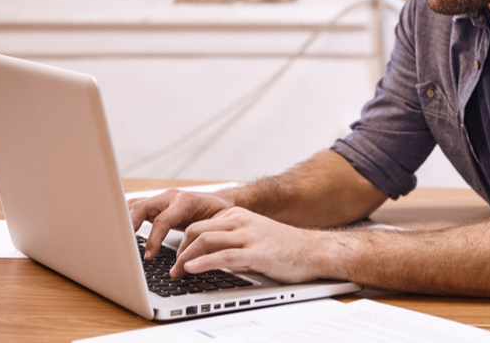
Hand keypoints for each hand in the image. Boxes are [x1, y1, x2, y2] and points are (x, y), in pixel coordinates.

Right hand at [128, 189, 232, 260]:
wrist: (223, 202)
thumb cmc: (221, 214)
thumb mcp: (216, 226)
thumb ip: (201, 239)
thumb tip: (187, 260)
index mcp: (185, 201)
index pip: (162, 220)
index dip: (153, 240)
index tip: (148, 257)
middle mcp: (171, 196)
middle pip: (141, 207)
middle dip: (130, 226)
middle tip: (124, 247)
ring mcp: (162, 199)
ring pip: (135, 205)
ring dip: (125, 221)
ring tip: (119, 241)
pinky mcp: (157, 204)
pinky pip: (136, 208)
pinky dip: (127, 219)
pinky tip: (122, 233)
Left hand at [170, 206, 335, 282]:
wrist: (315, 250)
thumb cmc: (287, 247)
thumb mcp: (255, 235)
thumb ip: (234, 239)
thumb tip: (209, 255)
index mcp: (239, 215)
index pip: (199, 224)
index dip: (182, 243)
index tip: (176, 258)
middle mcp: (241, 221)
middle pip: (196, 230)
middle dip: (179, 251)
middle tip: (173, 269)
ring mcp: (248, 236)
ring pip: (204, 240)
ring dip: (185, 258)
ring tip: (177, 273)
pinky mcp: (256, 253)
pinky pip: (222, 255)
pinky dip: (202, 262)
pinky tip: (190, 269)